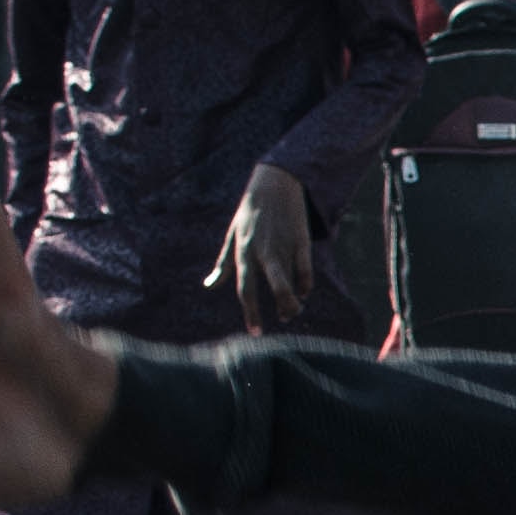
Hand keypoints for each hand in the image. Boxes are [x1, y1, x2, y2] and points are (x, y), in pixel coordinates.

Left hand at [207, 163, 317, 332]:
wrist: (276, 182)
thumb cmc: (251, 212)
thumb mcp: (233, 235)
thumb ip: (223, 263)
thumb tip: (209, 286)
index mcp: (244, 251)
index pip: (246, 288)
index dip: (251, 312)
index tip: (256, 332)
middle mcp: (264, 251)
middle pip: (274, 286)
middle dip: (281, 307)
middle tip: (281, 320)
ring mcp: (285, 246)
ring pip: (292, 281)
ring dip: (294, 301)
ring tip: (291, 311)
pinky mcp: (302, 240)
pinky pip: (306, 269)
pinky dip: (306, 284)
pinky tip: (303, 291)